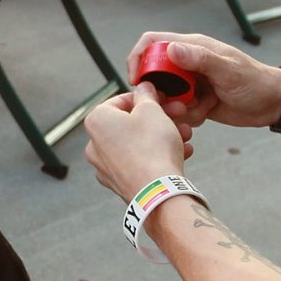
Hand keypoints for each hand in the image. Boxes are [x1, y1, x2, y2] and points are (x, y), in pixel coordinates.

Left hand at [84, 85, 191, 202]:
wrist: (158, 192)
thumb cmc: (152, 148)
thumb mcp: (152, 110)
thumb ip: (146, 94)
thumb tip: (143, 88)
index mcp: (97, 121)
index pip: (122, 100)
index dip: (147, 97)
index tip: (164, 99)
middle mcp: (95, 144)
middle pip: (132, 123)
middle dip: (160, 118)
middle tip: (179, 115)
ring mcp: (105, 167)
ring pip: (138, 143)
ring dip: (163, 137)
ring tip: (185, 135)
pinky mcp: (119, 183)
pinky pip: (139, 163)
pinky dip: (157, 156)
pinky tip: (181, 152)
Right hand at [125, 32, 280, 128]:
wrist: (274, 103)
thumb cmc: (255, 81)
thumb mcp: (228, 70)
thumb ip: (200, 59)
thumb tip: (172, 50)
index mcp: (193, 47)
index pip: (153, 43)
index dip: (139, 58)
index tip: (137, 80)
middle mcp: (188, 63)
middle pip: (155, 74)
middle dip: (159, 93)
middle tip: (176, 105)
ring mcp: (191, 83)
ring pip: (166, 96)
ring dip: (177, 108)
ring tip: (199, 109)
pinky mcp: (196, 101)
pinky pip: (179, 110)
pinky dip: (189, 116)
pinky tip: (207, 113)